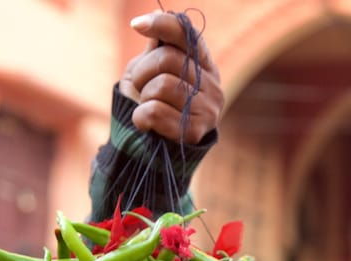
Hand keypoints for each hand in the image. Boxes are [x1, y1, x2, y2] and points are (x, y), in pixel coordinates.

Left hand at [121, 11, 223, 143]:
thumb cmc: (150, 103)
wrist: (149, 147)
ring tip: (147, 107)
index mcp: (204, 64)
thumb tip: (149, 21)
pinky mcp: (196, 132)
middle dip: (143, 73)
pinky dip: (140, 117)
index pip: (186, 34)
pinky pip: (154, 111)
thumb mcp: (150, 71)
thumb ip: (157, 47)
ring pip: (161, 86)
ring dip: (143, 98)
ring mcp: (209, 109)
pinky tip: (146, 124)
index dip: (161, 24)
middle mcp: (213, 85)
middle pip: (168, 59)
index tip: (137, 25)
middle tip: (141, 88)